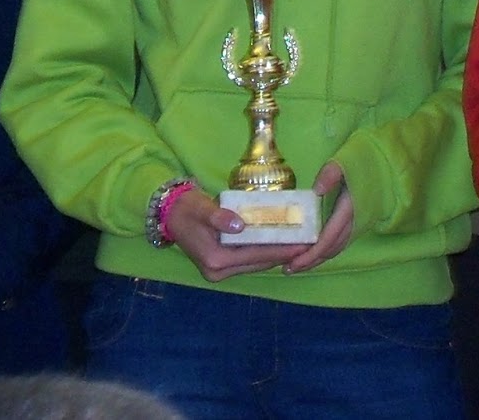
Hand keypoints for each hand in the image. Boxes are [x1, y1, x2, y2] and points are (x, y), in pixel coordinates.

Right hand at [165, 189, 300, 282]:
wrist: (170, 213)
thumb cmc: (187, 208)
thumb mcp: (201, 208)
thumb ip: (219, 216)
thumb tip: (239, 225)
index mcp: (215, 260)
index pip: (254, 255)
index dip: (280, 250)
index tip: (302, 245)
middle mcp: (218, 271)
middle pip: (257, 263)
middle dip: (283, 254)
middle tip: (308, 246)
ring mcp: (219, 271)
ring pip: (254, 264)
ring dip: (275, 255)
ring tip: (299, 246)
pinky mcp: (220, 266)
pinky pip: (248, 260)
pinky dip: (263, 253)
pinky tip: (279, 245)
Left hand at [285, 162, 353, 273]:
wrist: (385, 165)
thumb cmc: (362, 162)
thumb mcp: (345, 162)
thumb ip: (331, 173)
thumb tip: (316, 189)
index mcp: (349, 210)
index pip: (329, 238)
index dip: (312, 253)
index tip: (294, 262)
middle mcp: (354, 222)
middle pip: (331, 250)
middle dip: (310, 262)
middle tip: (287, 269)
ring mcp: (357, 225)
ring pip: (336, 249)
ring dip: (317, 259)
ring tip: (295, 265)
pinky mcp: (355, 223)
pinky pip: (339, 243)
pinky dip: (324, 251)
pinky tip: (311, 252)